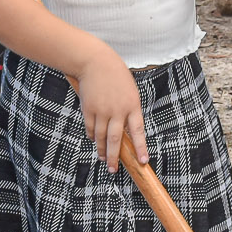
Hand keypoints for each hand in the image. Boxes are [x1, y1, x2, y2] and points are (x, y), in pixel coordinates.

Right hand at [78, 47, 146, 172]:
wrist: (95, 61)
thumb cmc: (116, 76)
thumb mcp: (129, 91)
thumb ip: (129, 111)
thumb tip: (125, 133)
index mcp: (132, 105)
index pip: (138, 131)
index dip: (141, 148)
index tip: (143, 161)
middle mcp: (117, 110)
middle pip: (115, 140)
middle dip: (114, 157)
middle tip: (113, 170)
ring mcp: (101, 110)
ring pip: (101, 137)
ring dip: (101, 150)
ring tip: (103, 159)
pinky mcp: (88, 109)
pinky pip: (90, 128)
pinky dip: (92, 136)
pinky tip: (94, 141)